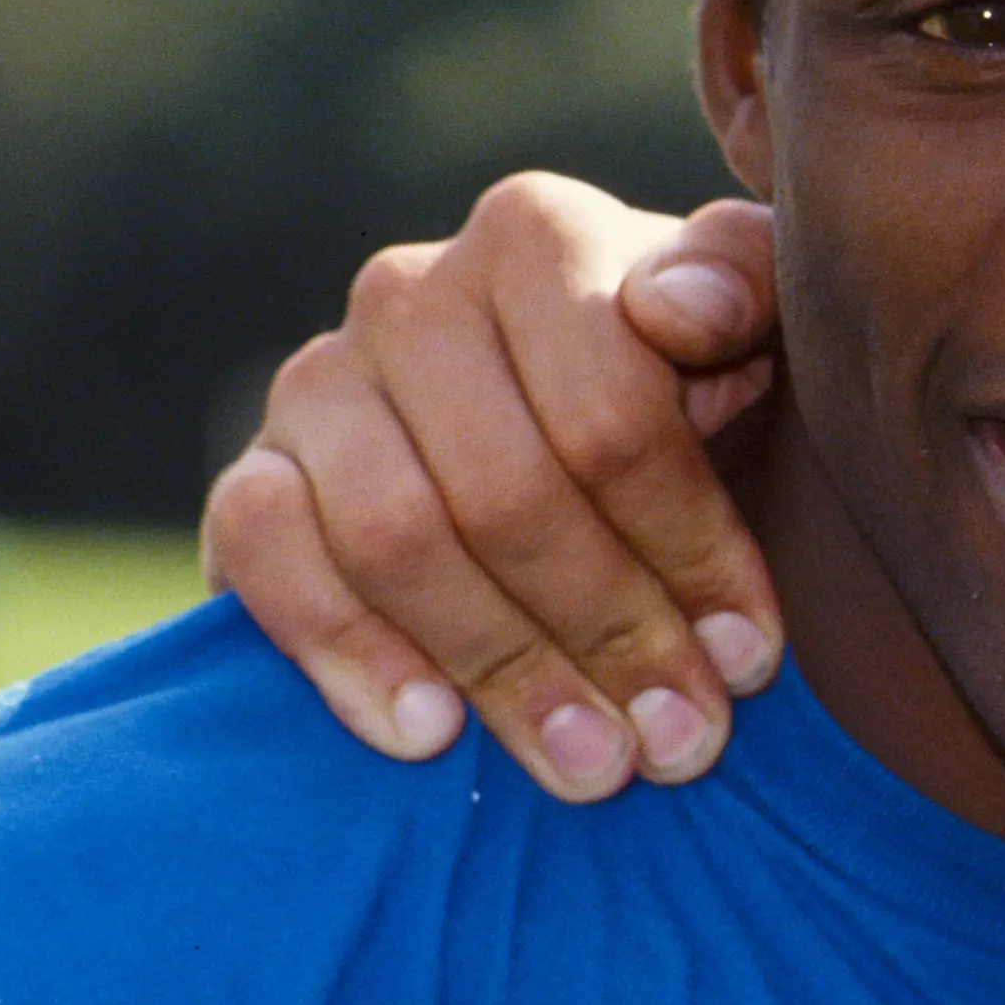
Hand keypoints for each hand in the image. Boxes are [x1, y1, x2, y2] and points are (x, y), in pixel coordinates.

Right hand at [200, 174, 785, 799]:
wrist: (573, 424)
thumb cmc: (693, 378)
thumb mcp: (755, 322)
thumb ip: (742, 284)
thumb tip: (675, 308)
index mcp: (539, 237)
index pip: (612, 415)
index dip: (690, 549)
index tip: (750, 658)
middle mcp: (412, 292)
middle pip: (509, 492)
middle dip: (610, 633)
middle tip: (684, 744)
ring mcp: (317, 380)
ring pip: (397, 537)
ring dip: (503, 669)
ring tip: (594, 766)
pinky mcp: (249, 471)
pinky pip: (265, 556)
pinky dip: (345, 652)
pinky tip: (428, 733)